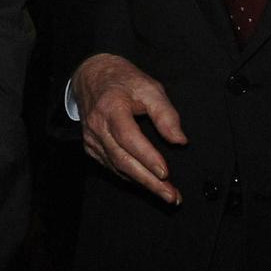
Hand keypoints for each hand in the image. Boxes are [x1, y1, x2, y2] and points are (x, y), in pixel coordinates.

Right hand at [72, 53, 186, 204]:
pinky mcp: (91, 147)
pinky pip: (112, 167)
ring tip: (166, 193)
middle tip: (171, 195)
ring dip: (143, 184)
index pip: (128, 138)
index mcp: (111, 107)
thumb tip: (179, 140)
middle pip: (123, 160)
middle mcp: (97, 126)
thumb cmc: (124, 80)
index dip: (147, 157)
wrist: (92, 76)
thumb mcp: (150, 88)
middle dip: (149, 181)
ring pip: (117, 168)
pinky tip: (147, 182)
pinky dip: (131, 176)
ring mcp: (91, 139)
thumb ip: (166, 114)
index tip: (165, 172)